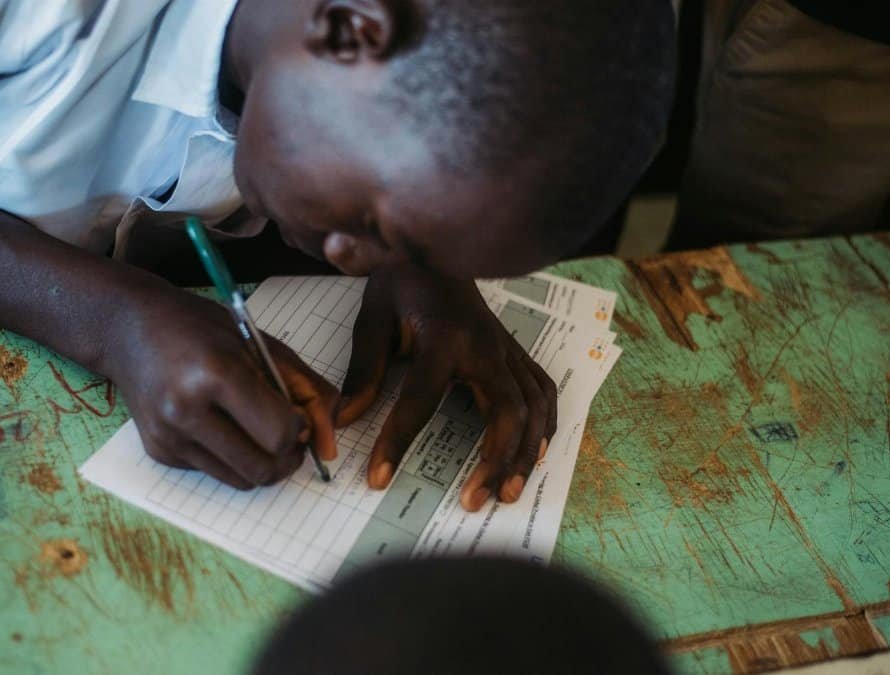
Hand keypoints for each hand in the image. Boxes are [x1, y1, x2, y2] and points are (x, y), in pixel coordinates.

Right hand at [103, 286, 338, 488]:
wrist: (128, 328)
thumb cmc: (200, 328)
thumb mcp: (260, 343)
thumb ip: (306, 388)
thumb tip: (329, 443)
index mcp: (215, 374)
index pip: (278, 433)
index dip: (299, 430)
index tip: (296, 414)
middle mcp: (185, 410)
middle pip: (261, 468)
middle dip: (287, 458)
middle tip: (289, 437)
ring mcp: (168, 436)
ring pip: (240, 479)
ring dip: (262, 462)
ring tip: (259, 431)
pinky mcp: (158, 452)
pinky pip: (215, 473)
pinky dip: (230, 457)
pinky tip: (221, 425)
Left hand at [337, 267, 557, 511]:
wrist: (436, 247)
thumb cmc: (402, 282)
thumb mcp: (373, 319)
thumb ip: (363, 371)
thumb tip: (346, 419)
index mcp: (443, 337)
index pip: (421, 399)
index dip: (398, 440)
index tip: (377, 477)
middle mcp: (485, 346)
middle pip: (505, 411)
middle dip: (493, 460)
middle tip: (473, 502)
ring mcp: (506, 349)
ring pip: (533, 407)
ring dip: (524, 452)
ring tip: (507, 493)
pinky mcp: (515, 352)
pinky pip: (542, 391)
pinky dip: (544, 426)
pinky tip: (533, 455)